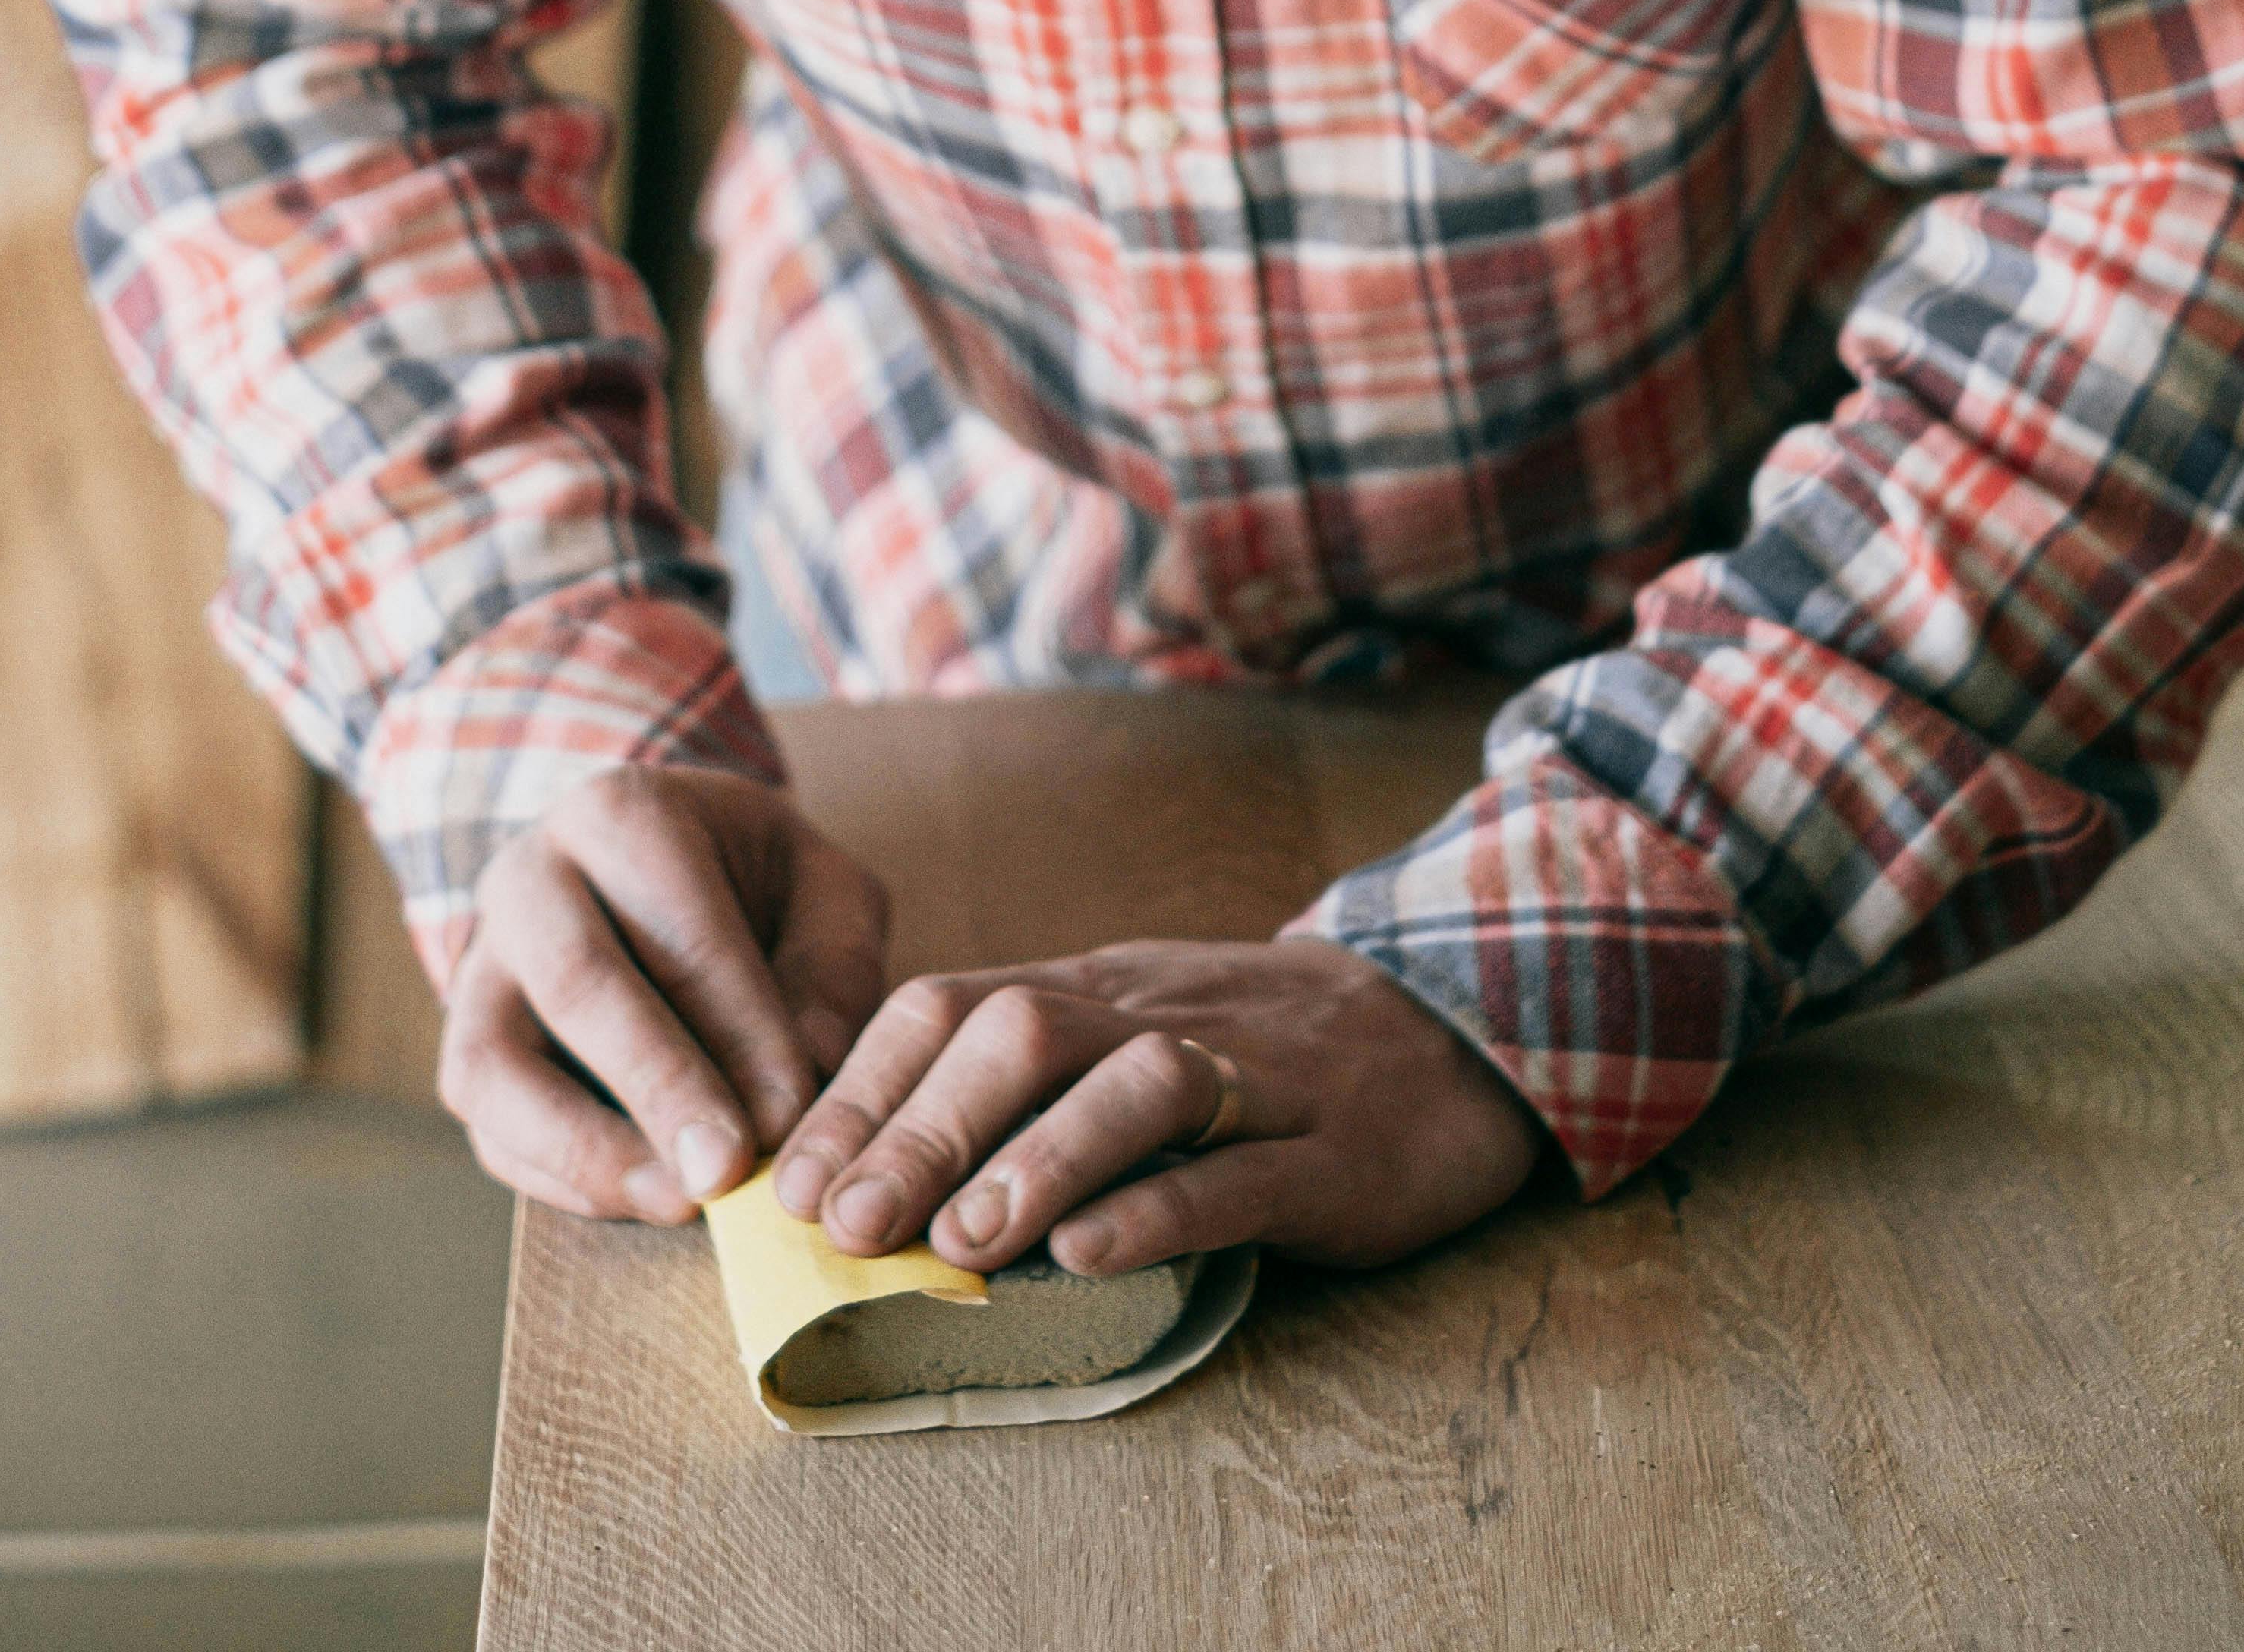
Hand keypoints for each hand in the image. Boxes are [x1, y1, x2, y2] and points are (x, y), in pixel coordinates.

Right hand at [436, 768, 887, 1222]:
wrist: (651, 881)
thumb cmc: (753, 888)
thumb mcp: (822, 891)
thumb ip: (833, 971)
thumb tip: (808, 1078)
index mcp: (621, 814)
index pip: (676, 922)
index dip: (735, 1026)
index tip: (788, 1115)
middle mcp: (530, 877)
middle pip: (577, 981)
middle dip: (657, 1085)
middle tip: (726, 1172)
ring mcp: (481, 968)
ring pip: (496, 1064)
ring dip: (590, 1149)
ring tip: (680, 1203)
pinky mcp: (466, 1053)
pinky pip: (490, 1128)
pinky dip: (561, 1180)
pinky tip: (644, 1200)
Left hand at [766, 935, 1541, 1281]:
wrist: (1449, 1027)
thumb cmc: (1255, 1052)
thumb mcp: (1131, 1033)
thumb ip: (1024, 1077)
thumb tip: (870, 1156)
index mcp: (1100, 988)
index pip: (953, 1002)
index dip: (865, 1088)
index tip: (793, 1181)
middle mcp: (1160, 1013)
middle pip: (1023, 1032)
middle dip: (921, 1128)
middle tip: (849, 1226)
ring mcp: (1252, 1076)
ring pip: (1131, 1086)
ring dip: (1032, 1161)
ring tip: (961, 1245)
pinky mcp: (1332, 1152)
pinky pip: (1239, 1172)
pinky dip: (1157, 1209)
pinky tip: (1090, 1255)